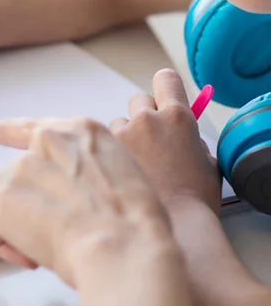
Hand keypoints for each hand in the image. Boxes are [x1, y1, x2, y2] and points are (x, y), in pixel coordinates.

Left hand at [0, 118, 171, 285]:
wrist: (122, 245)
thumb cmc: (136, 223)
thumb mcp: (124, 174)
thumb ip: (89, 170)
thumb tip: (73, 193)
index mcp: (81, 131)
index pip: (36, 128)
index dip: (11, 131)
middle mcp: (45, 141)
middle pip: (19, 173)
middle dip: (28, 203)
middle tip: (53, 233)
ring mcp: (19, 168)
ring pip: (2, 198)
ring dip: (17, 222)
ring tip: (51, 247)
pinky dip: (1, 242)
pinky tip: (29, 257)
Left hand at [109, 69, 221, 214]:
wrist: (172, 226)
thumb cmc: (194, 199)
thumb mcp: (205, 160)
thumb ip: (189, 139)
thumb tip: (178, 136)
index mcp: (178, 117)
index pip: (165, 79)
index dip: (164, 88)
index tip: (163, 100)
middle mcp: (146, 119)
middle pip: (138, 100)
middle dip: (142, 116)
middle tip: (148, 142)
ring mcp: (121, 136)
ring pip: (117, 124)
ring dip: (122, 137)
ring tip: (131, 166)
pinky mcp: (100, 153)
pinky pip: (100, 144)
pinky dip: (105, 154)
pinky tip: (116, 175)